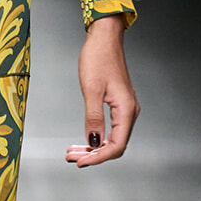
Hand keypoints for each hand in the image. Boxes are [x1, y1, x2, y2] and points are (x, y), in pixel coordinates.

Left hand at [65, 14, 139, 166]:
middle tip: (71, 158)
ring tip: (73, 152)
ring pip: (112, 138)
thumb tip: (93, 143)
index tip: (80, 162)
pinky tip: (83, 140)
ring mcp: (125, 109)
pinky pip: (111, 129)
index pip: (117, 145)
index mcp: (126, 110)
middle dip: (93, 155)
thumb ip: (93, 118)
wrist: (104, 38)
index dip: (99, 158)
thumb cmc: (98, 58)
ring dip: (93, 148)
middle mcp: (130, 112)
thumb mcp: (91, 89)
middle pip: (115, 145)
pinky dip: (96, 137)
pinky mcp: (119, 105)